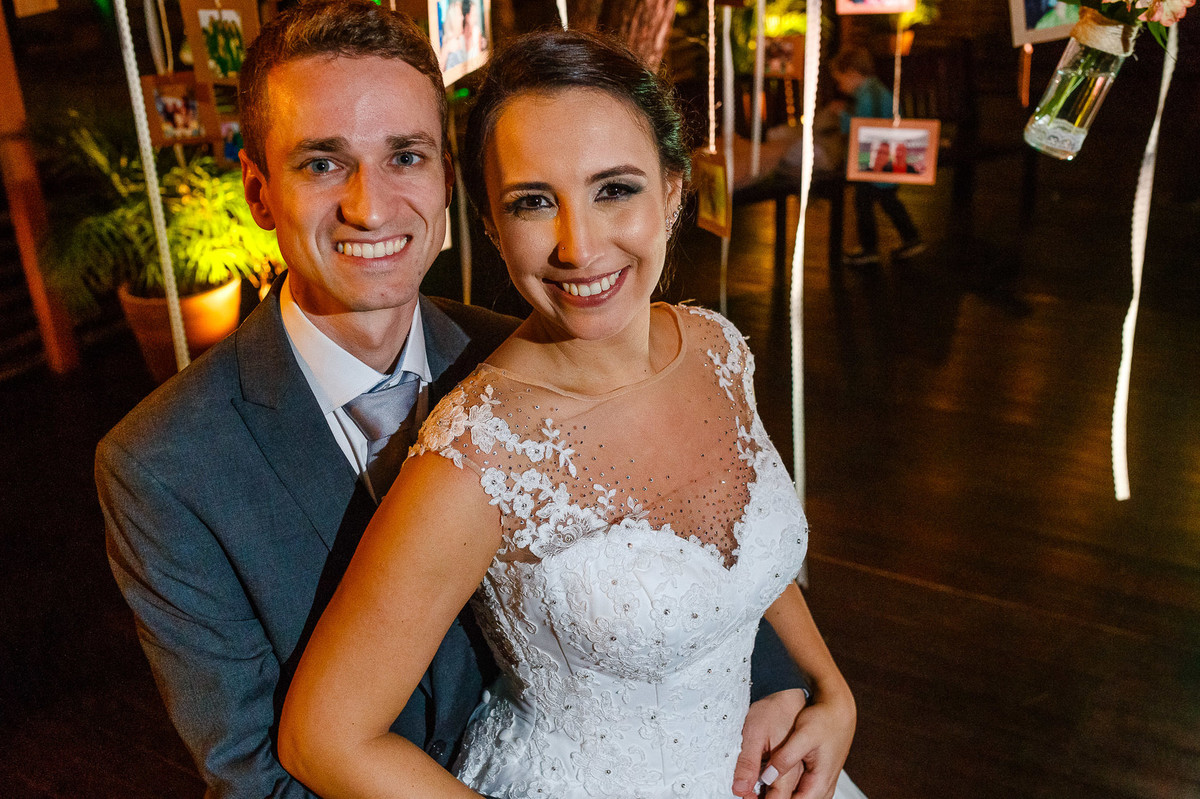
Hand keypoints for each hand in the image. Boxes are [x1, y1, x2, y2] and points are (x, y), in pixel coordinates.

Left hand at [731, 688, 854, 798]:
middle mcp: (821, 788)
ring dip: (776, 794)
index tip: (752, 797)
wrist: (839, 708)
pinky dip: (782, 788)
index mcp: (819, 783)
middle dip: (772, 798)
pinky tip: (767, 782)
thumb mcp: (803, 735)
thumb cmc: (825, 718)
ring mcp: (819, 783)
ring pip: (794, 798)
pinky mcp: (814, 775)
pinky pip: (798, 791)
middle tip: (751, 793)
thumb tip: (767, 777)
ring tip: (756, 789)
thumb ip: (786, 758)